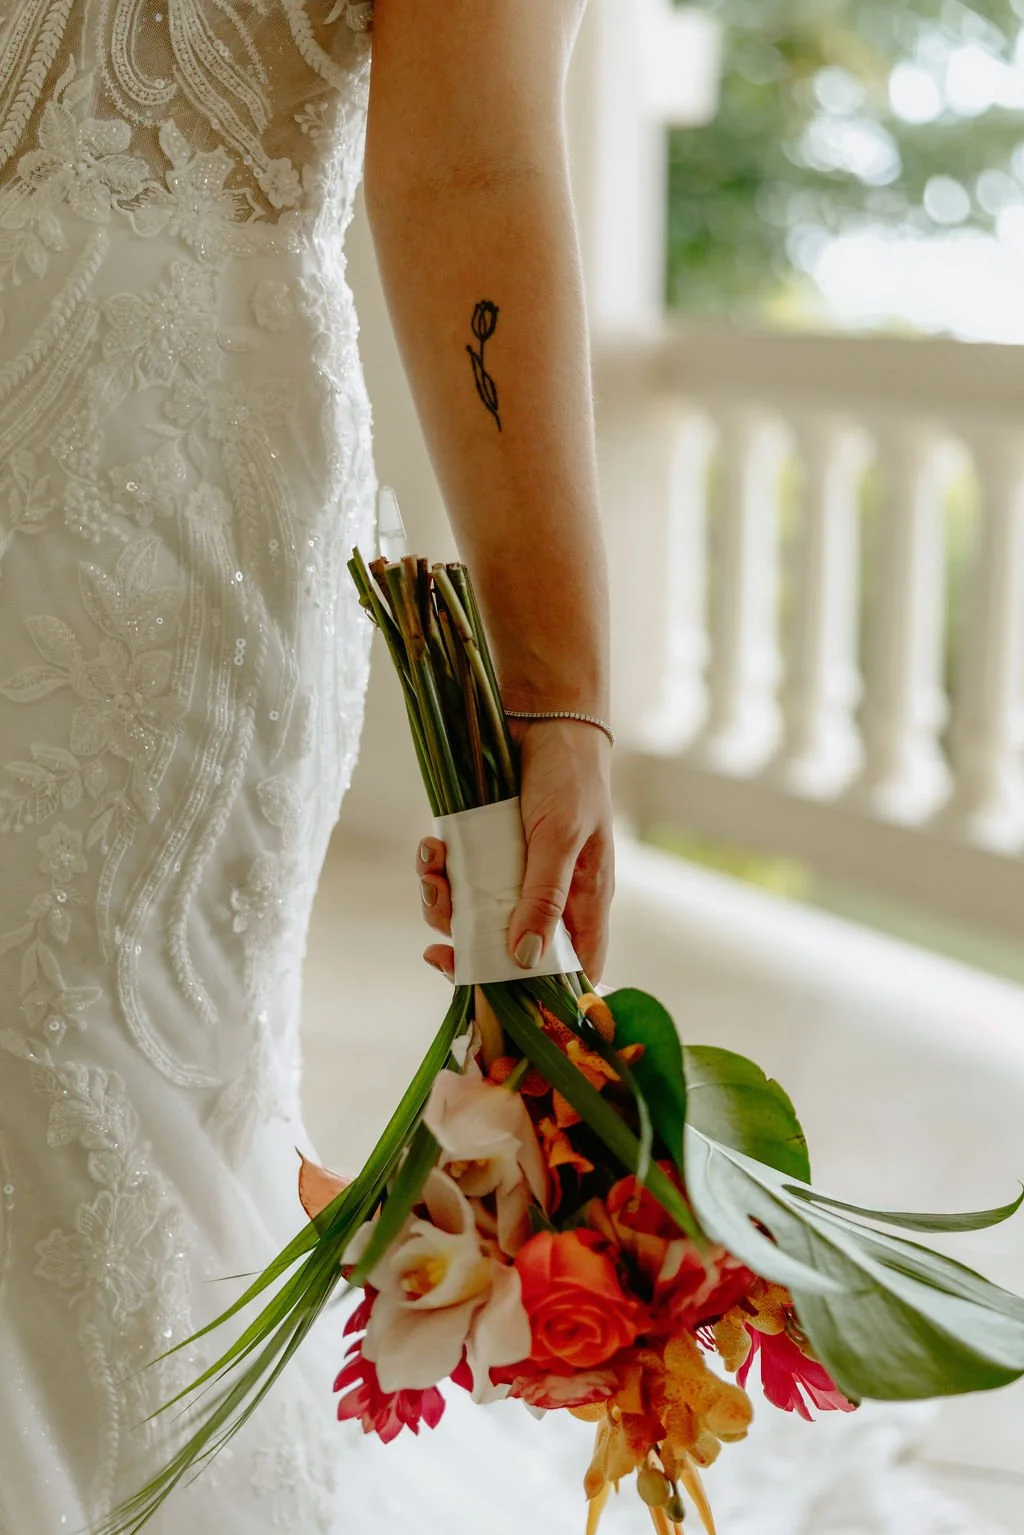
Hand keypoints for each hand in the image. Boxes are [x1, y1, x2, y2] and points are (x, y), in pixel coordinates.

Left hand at [415, 718, 614, 982]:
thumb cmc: (570, 778)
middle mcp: (546, 896)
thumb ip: (544, 897)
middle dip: (466, 948)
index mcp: (582, 904)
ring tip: (432, 875)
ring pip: (471, 916)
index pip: (568, 970)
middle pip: (506, 951)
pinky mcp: (483, 851)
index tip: (487, 995)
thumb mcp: (561, 839)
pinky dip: (436, 870)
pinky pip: (454, 878)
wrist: (543, 717)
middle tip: (437, 948)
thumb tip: (524, 959)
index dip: (532, 993)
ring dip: (442, 904)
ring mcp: (512, 874)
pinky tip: (431, 848)